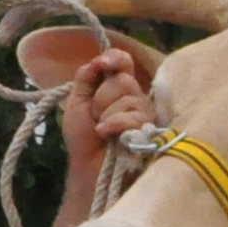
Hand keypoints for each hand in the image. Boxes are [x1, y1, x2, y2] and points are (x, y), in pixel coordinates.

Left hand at [61, 49, 150, 164]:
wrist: (89, 168)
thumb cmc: (84, 139)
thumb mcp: (77, 103)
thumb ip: (85, 80)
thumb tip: (95, 63)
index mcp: (117, 87)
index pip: (123, 62)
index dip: (115, 58)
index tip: (101, 64)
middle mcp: (134, 96)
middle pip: (124, 80)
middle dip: (102, 98)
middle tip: (95, 116)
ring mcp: (145, 114)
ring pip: (129, 98)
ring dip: (107, 114)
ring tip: (102, 130)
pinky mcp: (151, 130)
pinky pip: (133, 116)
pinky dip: (115, 124)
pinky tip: (107, 134)